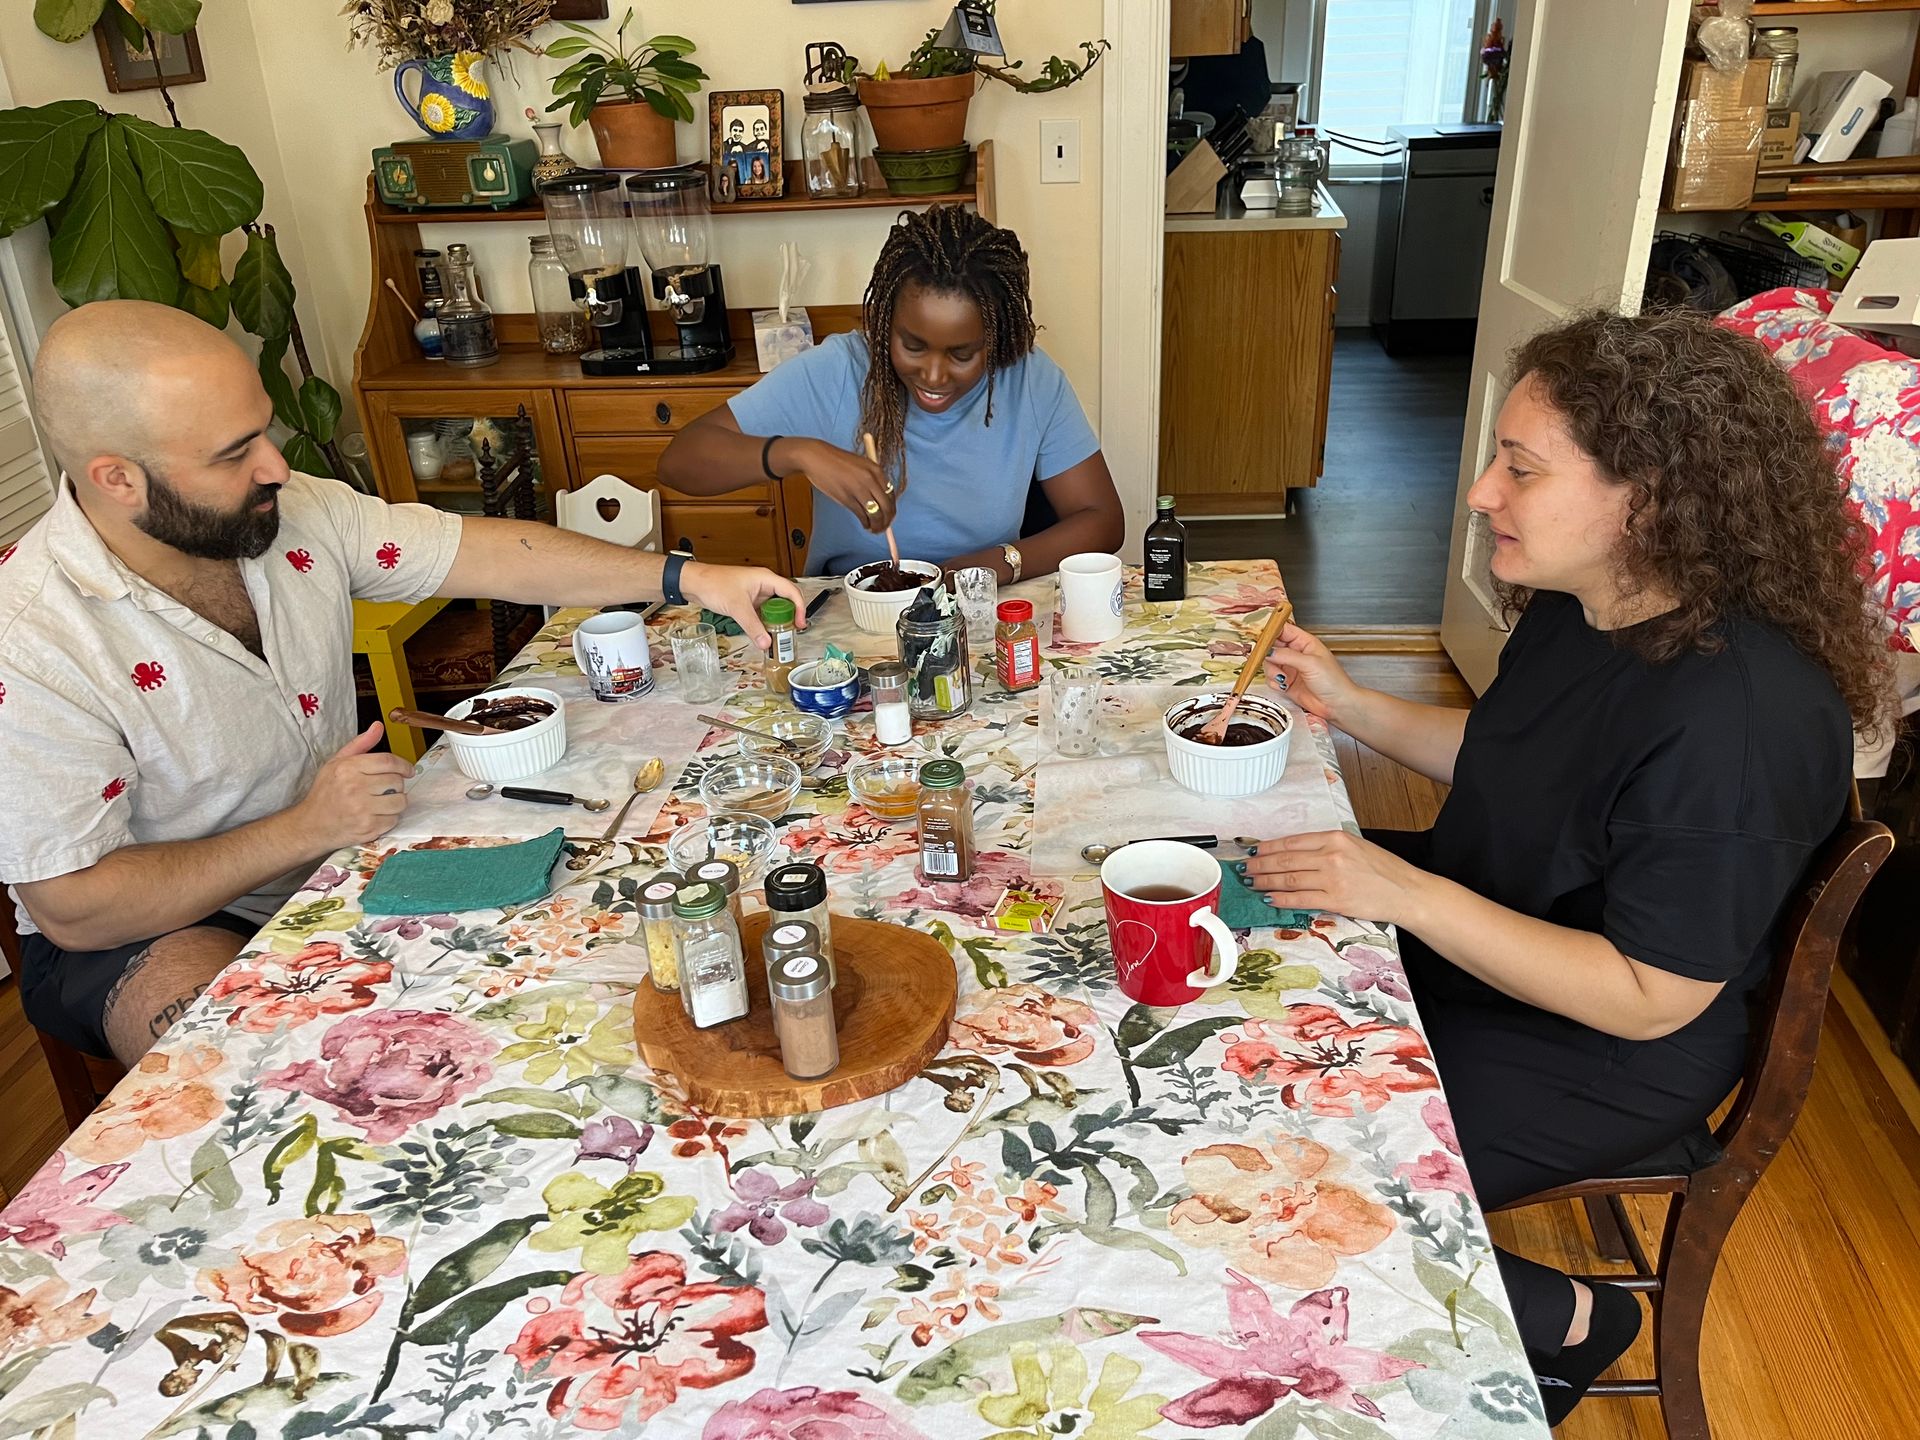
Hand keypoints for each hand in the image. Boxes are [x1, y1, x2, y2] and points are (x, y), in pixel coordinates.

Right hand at [296, 723, 412, 848]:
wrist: (311, 825)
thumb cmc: (325, 793)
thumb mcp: (337, 762)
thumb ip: (360, 744)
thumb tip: (378, 726)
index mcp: (348, 769)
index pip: (388, 762)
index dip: (404, 765)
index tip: (408, 770)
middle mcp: (354, 788)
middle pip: (397, 781)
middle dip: (397, 784)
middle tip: (386, 788)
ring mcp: (362, 810)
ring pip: (400, 801)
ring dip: (396, 801)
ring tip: (382, 801)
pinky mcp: (368, 828)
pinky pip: (394, 820)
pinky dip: (389, 818)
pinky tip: (375, 815)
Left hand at [683, 560, 804, 650]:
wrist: (694, 583)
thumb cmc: (713, 584)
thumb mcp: (737, 607)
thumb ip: (753, 626)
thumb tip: (766, 642)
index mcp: (766, 579)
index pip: (792, 592)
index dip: (800, 608)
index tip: (799, 624)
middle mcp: (763, 585)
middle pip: (785, 601)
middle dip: (789, 617)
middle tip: (789, 633)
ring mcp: (755, 593)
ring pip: (773, 609)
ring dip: (776, 622)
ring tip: (777, 637)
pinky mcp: (747, 601)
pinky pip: (762, 613)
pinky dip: (764, 623)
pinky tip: (763, 633)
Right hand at [787, 437, 894, 533]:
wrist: (817, 458)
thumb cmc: (837, 461)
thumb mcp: (860, 465)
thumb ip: (871, 479)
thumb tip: (880, 501)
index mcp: (876, 470)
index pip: (891, 494)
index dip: (892, 509)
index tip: (889, 516)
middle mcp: (870, 479)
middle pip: (887, 506)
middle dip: (887, 520)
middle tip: (884, 527)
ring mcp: (859, 489)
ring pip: (876, 514)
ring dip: (878, 525)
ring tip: (875, 529)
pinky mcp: (847, 498)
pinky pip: (862, 515)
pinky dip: (865, 523)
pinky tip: (865, 525)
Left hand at [1241, 830, 1431, 926]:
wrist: (1407, 891)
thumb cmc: (1383, 869)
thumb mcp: (1355, 846)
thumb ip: (1327, 847)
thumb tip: (1295, 853)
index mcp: (1335, 838)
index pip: (1292, 841)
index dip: (1268, 847)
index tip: (1253, 851)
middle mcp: (1331, 855)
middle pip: (1285, 860)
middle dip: (1260, 865)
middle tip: (1244, 868)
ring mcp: (1332, 878)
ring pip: (1288, 879)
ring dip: (1265, 881)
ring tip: (1251, 883)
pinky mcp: (1336, 899)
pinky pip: (1300, 899)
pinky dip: (1281, 898)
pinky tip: (1269, 898)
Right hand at [1262, 623, 1361, 723]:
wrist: (1337, 705)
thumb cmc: (1334, 682)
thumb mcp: (1310, 663)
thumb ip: (1287, 656)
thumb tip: (1268, 651)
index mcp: (1305, 643)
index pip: (1284, 630)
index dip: (1271, 632)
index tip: (1262, 638)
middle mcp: (1296, 654)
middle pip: (1273, 646)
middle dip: (1268, 653)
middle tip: (1267, 659)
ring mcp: (1291, 668)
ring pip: (1269, 663)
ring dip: (1271, 670)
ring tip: (1282, 677)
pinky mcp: (1287, 682)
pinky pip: (1271, 678)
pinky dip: (1273, 682)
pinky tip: (1283, 685)